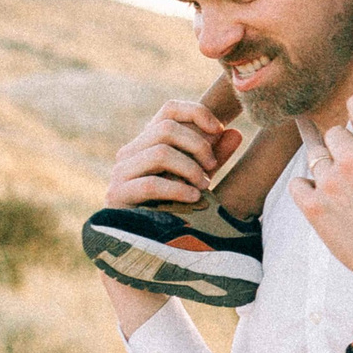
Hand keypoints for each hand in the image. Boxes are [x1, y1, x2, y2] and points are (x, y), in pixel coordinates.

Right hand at [107, 100, 241, 208]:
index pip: (169, 109)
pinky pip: (150, 184)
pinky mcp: (118, 195)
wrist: (145, 242)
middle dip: (198, 145)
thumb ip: (213, 157)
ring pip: (159, 153)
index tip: (219, 129)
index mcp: (148, 142)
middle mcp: (130, 151)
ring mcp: (121, 172)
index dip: (196, 112)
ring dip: (190, 168)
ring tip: (205, 186)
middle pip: (166, 128)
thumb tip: (234, 132)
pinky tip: (194, 198)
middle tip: (212, 167)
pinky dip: (178, 189)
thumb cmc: (173, 206)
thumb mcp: (197, 178)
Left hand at [289, 93, 352, 304]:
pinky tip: (325, 198)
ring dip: (329, 167)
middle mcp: (352, 160)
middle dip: (346, 145)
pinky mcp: (313, 208)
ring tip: (345, 188)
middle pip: (335, 132)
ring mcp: (329, 184)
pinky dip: (308, 189)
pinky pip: (297, 183)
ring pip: (316, 156)